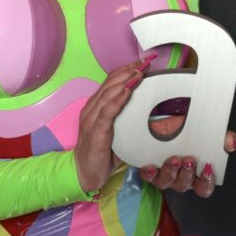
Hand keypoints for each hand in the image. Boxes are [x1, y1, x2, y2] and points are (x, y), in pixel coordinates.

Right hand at [73, 55, 156, 192]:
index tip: (142, 62)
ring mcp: (91, 119)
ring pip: (108, 94)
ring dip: (124, 81)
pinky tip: (127, 91)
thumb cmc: (101, 153)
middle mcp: (91, 109)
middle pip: (110, 83)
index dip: (125, 70)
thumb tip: (151, 113)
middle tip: (145, 62)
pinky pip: (107, 112)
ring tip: (139, 72)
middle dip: (128, 71)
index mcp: (96, 107)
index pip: (110, 82)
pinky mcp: (95, 131)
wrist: (85, 173)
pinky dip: (117, 100)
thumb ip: (126, 119)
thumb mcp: (116, 132)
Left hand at [138, 124, 235, 197]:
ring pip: (167, 181)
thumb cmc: (186, 134)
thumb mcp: (206, 133)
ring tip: (174, 159)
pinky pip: (148, 177)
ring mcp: (164, 175)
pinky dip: (150, 173)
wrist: (158, 124)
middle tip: (190, 160)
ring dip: (171, 171)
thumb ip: (222, 138)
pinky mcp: (149, 170)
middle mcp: (180, 178)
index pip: (204, 187)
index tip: (207, 168)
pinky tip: (151, 166)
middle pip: (185, 184)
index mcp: (195, 174)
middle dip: (188, 174)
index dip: (206, 181)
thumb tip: (232, 143)